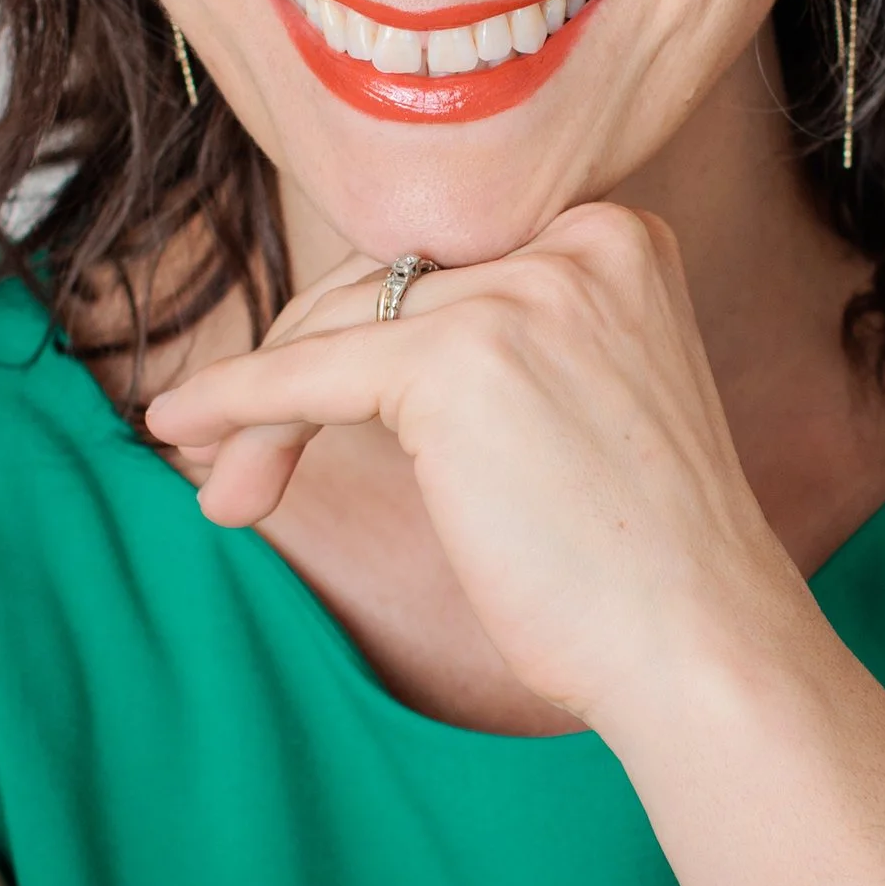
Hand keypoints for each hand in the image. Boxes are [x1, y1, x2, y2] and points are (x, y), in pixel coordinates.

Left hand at [143, 204, 804, 723]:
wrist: (701, 646)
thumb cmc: (645, 565)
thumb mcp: (587, 405)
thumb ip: (502, 348)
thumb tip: (343, 344)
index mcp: (619, 239)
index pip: (446, 263)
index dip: (361, 335)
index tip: (307, 407)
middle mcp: (579, 239)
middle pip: (381, 284)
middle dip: (301, 370)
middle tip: (249, 472)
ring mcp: (523, 291)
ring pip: (336, 325)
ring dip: (264, 408)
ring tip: (232, 495)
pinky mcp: (461, 357)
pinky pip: (305, 373)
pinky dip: (235, 402)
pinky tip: (183, 428)